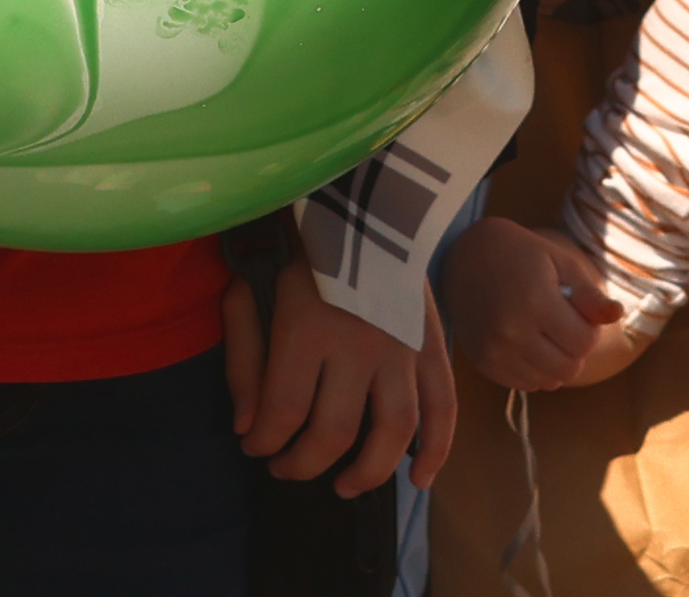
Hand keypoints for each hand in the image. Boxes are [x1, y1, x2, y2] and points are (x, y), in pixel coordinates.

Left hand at [224, 270, 457, 495]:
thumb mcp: (251, 290)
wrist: (361, 203)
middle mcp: (358, 344)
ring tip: (343, 486)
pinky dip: (438, 450)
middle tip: (284, 467)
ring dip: (367, 472)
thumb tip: (248, 429)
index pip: (282, 412)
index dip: (262, 443)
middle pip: (332, 432)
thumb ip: (243, 359)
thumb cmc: (296, 250)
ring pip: (393, 432)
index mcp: (306, 328)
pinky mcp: (432, 345)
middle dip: (300, 464)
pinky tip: (419, 481)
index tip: (253, 446)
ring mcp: (402, 347)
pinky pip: (444, 406)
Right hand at [439, 218, 631, 392]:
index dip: (589, 329)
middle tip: (562, 324)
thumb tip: (617, 315)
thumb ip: (589, 294)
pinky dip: (535, 371)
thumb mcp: (561, 263)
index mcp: (534, 300)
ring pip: (548, 381)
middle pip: (568, 368)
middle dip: (575, 349)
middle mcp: (511, 330)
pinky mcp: (483, 363)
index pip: (584, 343)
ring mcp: (494, 350)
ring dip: (556, 362)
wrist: (466, 257)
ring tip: (545, 333)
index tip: (576, 311)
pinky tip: (528, 344)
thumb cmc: (522, 255)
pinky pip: (525, 385)